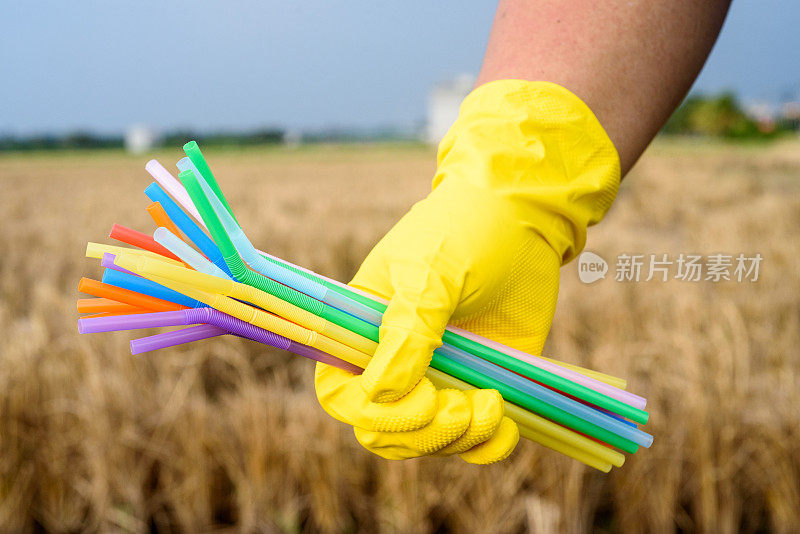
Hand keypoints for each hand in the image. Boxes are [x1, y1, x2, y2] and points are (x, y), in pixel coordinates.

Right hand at [315, 80, 619, 463]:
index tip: (421, 397)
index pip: (341, 394)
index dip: (372, 413)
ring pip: (429, 442)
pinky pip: (473, 441)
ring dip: (459, 440)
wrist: (523, 218)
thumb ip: (406, 332)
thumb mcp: (429, 273)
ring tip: (494, 405)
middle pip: (384, 430)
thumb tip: (381, 397)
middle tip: (464, 408)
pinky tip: (507, 426)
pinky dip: (488, 447)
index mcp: (363, 330)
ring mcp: (439, 377)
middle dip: (423, 433)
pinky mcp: (479, 385)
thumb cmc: (464, 232)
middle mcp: (395, 361)